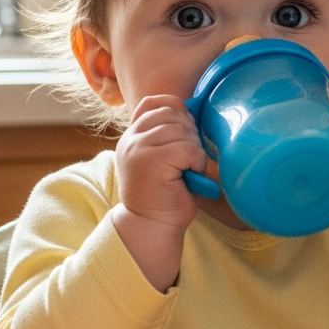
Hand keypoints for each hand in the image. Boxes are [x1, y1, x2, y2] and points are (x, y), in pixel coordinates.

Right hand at [111, 95, 207, 291]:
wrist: (151, 225)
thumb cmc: (165, 193)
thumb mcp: (161, 157)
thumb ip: (167, 134)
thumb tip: (192, 109)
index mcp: (131, 136)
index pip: (153, 103)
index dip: (177, 109)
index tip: (187, 130)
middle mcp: (131, 140)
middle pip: (172, 115)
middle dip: (190, 133)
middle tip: (190, 158)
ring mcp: (138, 149)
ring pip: (182, 131)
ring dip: (194, 150)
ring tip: (188, 168)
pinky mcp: (152, 162)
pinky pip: (187, 149)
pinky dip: (197, 161)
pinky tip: (191, 174)